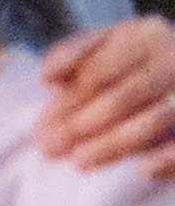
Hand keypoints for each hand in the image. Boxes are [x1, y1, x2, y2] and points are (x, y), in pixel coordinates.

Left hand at [37, 17, 174, 180]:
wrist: (170, 68)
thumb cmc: (126, 61)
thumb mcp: (101, 47)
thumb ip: (72, 57)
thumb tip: (48, 76)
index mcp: (144, 35)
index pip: (100, 70)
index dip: (69, 101)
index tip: (42, 128)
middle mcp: (172, 57)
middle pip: (126, 96)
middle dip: (84, 124)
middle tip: (51, 148)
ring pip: (155, 120)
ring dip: (114, 144)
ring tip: (80, 162)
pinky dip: (168, 158)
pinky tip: (144, 170)